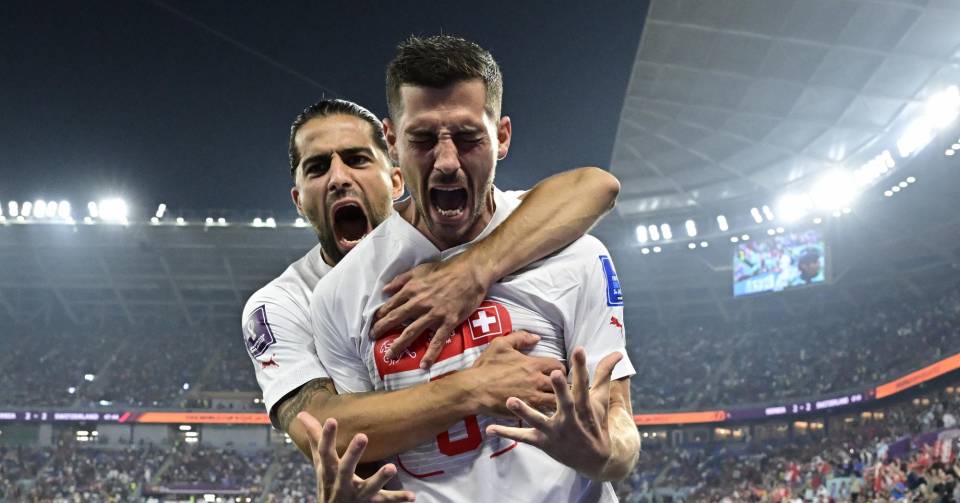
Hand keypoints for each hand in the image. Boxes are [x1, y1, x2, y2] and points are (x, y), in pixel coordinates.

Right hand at [297, 413, 415, 502]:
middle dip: (353, 454)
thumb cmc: (328, 482)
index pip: (325, 451)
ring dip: (380, 478)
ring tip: (392, 467)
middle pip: (345, 468)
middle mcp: (341, 482)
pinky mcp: (370, 502)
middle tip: (362, 436)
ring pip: (368, 487)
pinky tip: (412, 496)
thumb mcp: (320, 462)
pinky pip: (385, 501)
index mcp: (329, 470)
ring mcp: (356, 494)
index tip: (332, 419)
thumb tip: (302, 414)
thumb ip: (315, 438)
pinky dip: (398, 498)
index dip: (326, 436)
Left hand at [372, 259, 491, 367]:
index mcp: (411, 290)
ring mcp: (434, 313)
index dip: (379, 316)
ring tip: (390, 355)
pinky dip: (430, 354)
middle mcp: (419, 303)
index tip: (372, 325)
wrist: (470, 273)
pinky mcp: (448, 321)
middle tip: (372, 340)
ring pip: (412, 332)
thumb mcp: (420, 270)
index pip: (390, 306)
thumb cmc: (445, 270)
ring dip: (399, 345)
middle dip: (382, 330)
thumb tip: (385, 290)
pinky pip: (437, 340)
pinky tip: (423, 365)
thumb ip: (401, 279)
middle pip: (396, 319)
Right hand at [465, 331, 564, 417]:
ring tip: (559, 402)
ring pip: (557, 402)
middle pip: (562, 385)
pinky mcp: (526, 412)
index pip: (559, 365)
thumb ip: (520, 337)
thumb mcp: (501, 344)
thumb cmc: (486, 367)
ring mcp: (533, 399)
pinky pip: (544, 414)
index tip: (557, 372)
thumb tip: (537, 337)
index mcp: (533, 364)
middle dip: (564, 386)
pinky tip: (547, 414)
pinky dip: (547, 414)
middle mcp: (537, 382)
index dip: (561, 368)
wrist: (474, 390)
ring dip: (558, 401)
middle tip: (561, 388)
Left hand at [485, 347, 621, 479]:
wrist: (596, 460)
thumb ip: (604, 375)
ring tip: (510, 400)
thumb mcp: (601, 400)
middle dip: (561, 389)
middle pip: (566, 402)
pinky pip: (523, 437)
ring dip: (524, 412)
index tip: (579, 349)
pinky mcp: (543, 443)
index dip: (582, 366)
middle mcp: (570, 419)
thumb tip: (618, 353)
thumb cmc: (595, 423)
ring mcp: (555, 432)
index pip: (584, 383)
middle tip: (555, 374)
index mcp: (584, 406)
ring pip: (539, 421)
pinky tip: (490, 429)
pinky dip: (507, 433)